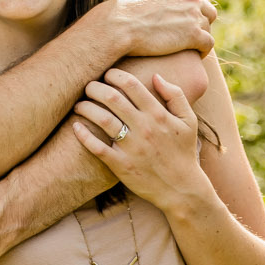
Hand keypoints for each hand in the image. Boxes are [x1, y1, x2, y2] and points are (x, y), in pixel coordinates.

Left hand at [71, 68, 206, 212]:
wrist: (182, 189)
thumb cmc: (183, 152)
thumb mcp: (189, 120)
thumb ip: (175, 95)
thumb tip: (156, 75)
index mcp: (158, 114)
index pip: (131, 85)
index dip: (115, 75)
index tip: (107, 75)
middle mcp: (144, 128)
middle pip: (112, 98)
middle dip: (95, 88)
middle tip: (88, 87)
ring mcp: (131, 147)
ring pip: (102, 119)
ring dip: (86, 107)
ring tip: (79, 105)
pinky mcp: (121, 166)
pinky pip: (97, 148)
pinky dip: (83, 136)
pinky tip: (76, 127)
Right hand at [100, 0, 215, 57]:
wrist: (116, 26)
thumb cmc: (118, 4)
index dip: (192, 6)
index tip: (185, 17)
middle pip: (207, 9)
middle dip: (201, 20)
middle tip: (189, 33)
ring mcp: (192, 16)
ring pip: (208, 27)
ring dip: (201, 36)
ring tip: (190, 46)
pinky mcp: (192, 36)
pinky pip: (208, 43)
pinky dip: (204, 50)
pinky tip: (195, 54)